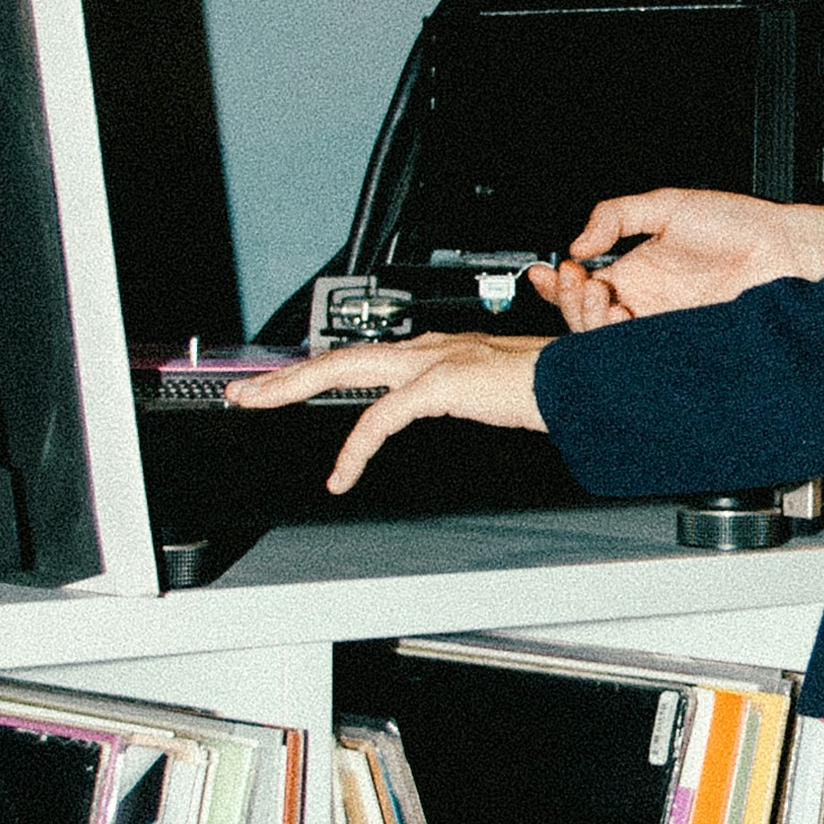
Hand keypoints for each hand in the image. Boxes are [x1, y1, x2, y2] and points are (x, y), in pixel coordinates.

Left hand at [223, 330, 553, 492]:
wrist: (580, 382)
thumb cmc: (546, 387)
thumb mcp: (489, 393)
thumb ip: (459, 396)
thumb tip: (447, 406)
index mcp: (435, 350)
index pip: (361, 357)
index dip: (318, 371)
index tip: (286, 386)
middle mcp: (426, 348)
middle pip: (337, 357)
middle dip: (284, 374)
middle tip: (244, 391)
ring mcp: (431, 362)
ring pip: (343, 371)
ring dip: (292, 388)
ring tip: (258, 405)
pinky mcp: (439, 384)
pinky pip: (381, 419)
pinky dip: (355, 449)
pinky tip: (342, 474)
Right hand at [533, 185, 823, 327]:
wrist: (786, 250)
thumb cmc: (739, 224)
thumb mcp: (668, 206)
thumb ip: (618, 216)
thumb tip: (579, 241)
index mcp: (635, 272)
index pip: (582, 287)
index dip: (558, 285)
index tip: (548, 274)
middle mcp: (645, 303)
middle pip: (587, 319)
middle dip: (573, 302)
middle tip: (583, 283)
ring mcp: (663, 326)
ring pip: (609, 342)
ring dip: (594, 323)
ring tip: (608, 301)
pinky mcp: (684, 346)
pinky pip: (643, 357)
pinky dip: (623, 345)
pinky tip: (623, 326)